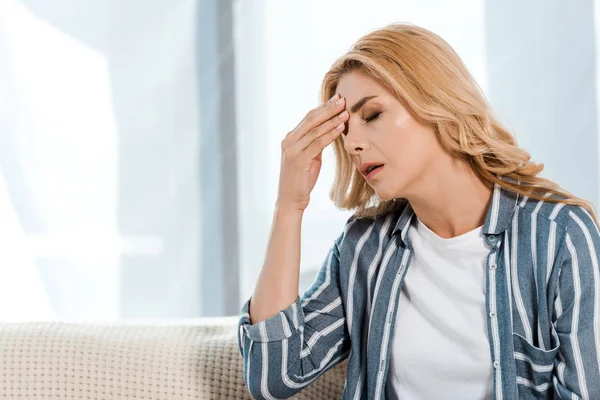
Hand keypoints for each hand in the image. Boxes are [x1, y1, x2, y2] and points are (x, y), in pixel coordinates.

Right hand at [276, 93, 348, 211]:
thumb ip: (315, 143)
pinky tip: (340, 127)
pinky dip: (330, 134)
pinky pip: (317, 143)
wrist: (290, 200)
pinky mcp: (299, 160)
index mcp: (290, 138)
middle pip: (311, 119)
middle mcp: (289, 141)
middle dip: (328, 108)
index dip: (323, 107)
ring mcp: (292, 150)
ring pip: (315, 130)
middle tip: (343, 98)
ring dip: (332, 120)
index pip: (308, 118)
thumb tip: (329, 130)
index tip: (337, 99)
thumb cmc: (301, 179)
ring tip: (346, 112)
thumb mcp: (309, 157)